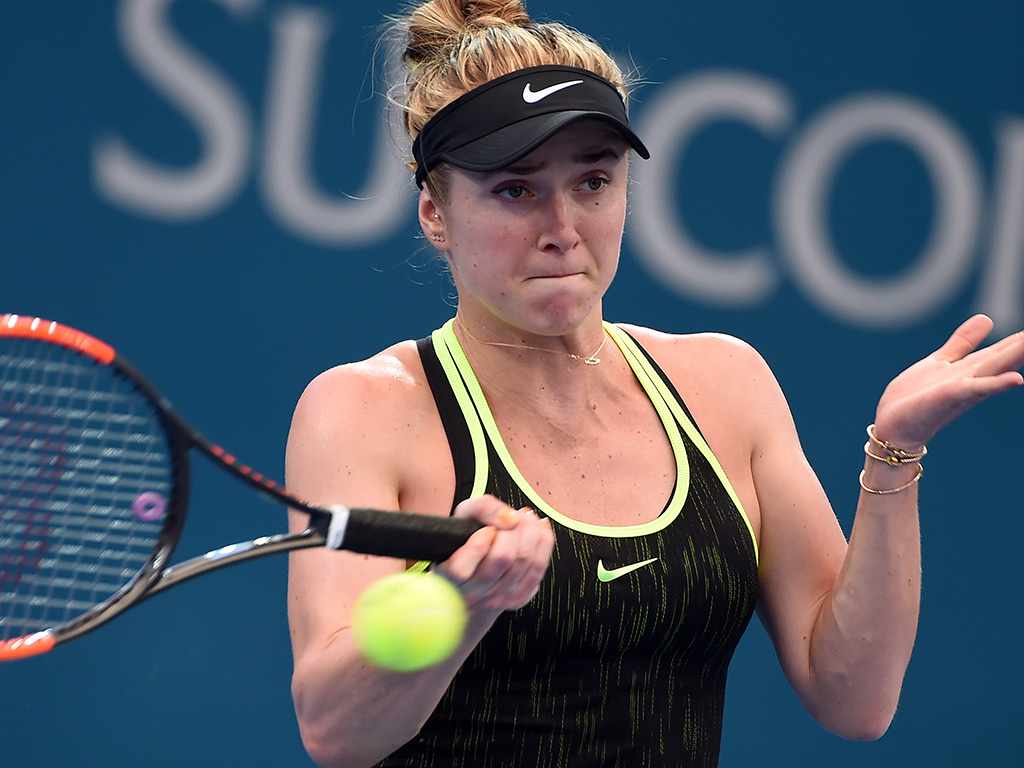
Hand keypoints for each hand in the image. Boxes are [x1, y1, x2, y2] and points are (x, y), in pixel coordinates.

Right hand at [433, 495, 553, 611]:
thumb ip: (482, 508)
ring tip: (524, 518)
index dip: (478, 544)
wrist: (475, 575)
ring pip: (524, 562)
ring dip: (530, 531)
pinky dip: (544, 543)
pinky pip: (538, 569)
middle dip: (512, 529)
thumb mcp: (464, 516)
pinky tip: (539, 529)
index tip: (486, 530)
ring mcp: (496, 600)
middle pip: (502, 558)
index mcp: (448, 576)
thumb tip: (508, 517)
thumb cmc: (467, 539)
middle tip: (512, 516)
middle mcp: (471, 594)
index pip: (460, 569)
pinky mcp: (518, 599)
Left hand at [874, 315, 1023, 447]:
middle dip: (1023, 345)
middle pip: (1005, 357)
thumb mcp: (942, 361)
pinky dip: (994, 384)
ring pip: (995, 368)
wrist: (894, 426)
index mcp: (973, 369)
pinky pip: (975, 389)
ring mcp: (963, 388)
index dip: (1022, 338)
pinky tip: (1017, 380)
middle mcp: (974, 378)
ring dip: (1016, 355)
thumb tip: (987, 318)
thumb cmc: (916, 397)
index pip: (1004, 349)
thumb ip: (963, 342)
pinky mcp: (948, 397)